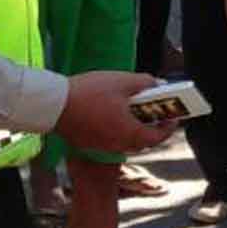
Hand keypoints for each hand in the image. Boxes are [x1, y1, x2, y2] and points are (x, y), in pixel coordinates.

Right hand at [56, 71, 175, 152]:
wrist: (53, 104)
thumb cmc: (89, 93)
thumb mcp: (122, 81)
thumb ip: (145, 83)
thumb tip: (158, 84)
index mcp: (130, 133)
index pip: (158, 137)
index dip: (169, 127)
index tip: (173, 117)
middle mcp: (117, 144)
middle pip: (142, 141)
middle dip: (152, 126)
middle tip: (155, 111)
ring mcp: (102, 146)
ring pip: (126, 141)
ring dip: (134, 127)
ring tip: (133, 108)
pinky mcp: (88, 143)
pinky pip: (110, 139)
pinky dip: (117, 128)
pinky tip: (112, 112)